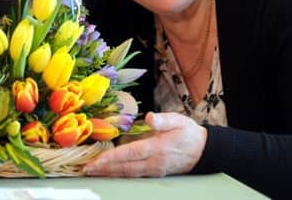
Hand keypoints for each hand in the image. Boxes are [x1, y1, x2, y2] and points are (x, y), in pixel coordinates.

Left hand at [83, 112, 206, 176]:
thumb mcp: (178, 120)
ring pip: (127, 173)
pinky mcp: (154, 172)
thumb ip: (163, 119)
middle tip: (87, 169)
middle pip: (124, 167)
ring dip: (109, 173)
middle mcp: (153, 162)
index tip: (97, 161)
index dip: (112, 158)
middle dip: (104, 169)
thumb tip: (149, 117)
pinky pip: (133, 174)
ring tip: (94, 172)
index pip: (130, 154)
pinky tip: (110, 172)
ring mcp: (153, 169)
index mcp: (157, 148)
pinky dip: (119, 174)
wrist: (204, 151)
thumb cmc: (189, 133)